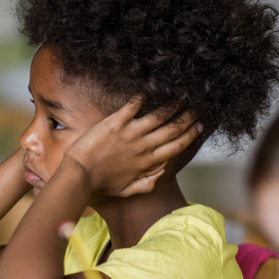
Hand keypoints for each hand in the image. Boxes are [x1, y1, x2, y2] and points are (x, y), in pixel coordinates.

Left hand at [61, 96, 201, 196]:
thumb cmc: (100, 184)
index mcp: (147, 162)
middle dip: (187, 118)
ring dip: (171, 105)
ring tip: (181, 96)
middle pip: (172, 130)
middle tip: (198, 108)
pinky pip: (132, 106)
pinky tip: (150, 88)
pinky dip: (141, 97)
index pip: (175, 146)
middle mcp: (143, 146)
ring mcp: (130, 133)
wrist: (79, 175)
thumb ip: (147, 184)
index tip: (199, 127)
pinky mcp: (115, 123)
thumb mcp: (127, 191)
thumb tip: (160, 172)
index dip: (190, 136)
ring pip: (158, 116)